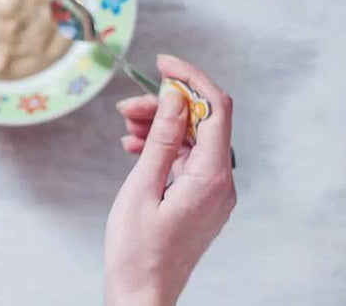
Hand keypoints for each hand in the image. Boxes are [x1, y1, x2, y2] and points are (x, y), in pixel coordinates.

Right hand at [105, 55, 236, 305]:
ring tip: (124, 126)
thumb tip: (173, 97)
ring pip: (192, 140)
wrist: (142, 293)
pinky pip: (187, 161)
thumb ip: (160, 139)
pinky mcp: (202, 200)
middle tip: (125, 106)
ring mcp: (214, 192)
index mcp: (211, 177)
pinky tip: (135, 148)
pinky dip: (163, 148)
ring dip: (160, 126)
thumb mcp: (141, 188)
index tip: (162, 62)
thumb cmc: (137, 250)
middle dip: (165, 105)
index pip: (214, 108)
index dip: (190, 78)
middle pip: (201, 123)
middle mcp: (221, 183)